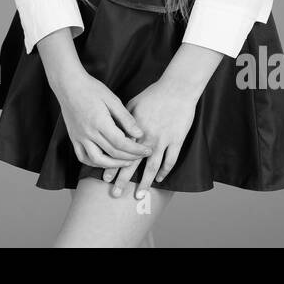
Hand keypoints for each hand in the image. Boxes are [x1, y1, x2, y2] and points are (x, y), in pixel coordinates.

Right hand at [52, 69, 152, 168]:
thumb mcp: (112, 99)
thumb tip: (139, 134)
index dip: (136, 150)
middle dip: (130, 158)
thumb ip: (126, 118)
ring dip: (113, 165)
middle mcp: (89, 133)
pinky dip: (95, 163)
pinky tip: (105, 161)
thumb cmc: (91, 88)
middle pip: (112, 153)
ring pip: (97, 160)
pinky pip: (83, 157)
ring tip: (126, 162)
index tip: (148, 150)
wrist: (68, 84)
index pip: (121, 143)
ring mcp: (79, 137)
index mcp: (100, 122)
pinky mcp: (73, 138)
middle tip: (141, 156)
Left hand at [102, 77, 197, 198]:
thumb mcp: (133, 104)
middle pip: (133, 164)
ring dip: (145, 182)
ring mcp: (163, 141)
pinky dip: (164, 172)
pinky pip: (170, 161)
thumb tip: (114, 130)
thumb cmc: (154, 94)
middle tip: (116, 194)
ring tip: (139, 195)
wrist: (177, 89)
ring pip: (152, 167)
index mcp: (135, 129)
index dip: (113, 166)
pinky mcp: (176, 141)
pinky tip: (159, 179)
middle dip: (124, 180)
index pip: (120, 153)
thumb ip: (123, 120)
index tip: (106, 178)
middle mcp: (147, 138)